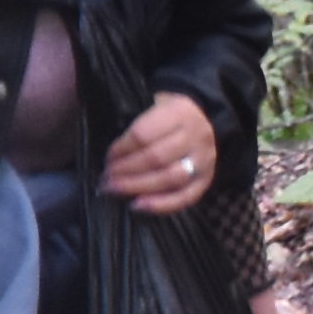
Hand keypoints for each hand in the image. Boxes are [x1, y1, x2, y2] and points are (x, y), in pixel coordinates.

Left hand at [102, 93, 217, 215]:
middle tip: (106, 180)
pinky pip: (185, 197)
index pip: (143, 134)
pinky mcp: (206, 180)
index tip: (107, 159)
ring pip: (170, 179)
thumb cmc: (168, 117)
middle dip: (125, 172)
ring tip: (116, 190)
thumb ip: (135, 130)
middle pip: (156, 159)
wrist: (205, 119)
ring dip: (137, 187)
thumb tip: (111, 159)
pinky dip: (160, 205)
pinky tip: (138, 205)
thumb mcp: (153, 108)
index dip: (121, 150)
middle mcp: (195, 137)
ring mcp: (203, 160)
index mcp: (178, 113)